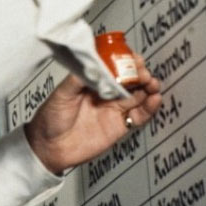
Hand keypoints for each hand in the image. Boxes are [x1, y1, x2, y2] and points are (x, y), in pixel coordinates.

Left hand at [24, 55, 161, 174]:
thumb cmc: (51, 117)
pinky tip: (155, 100)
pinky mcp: (120, 126)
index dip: (125, 61)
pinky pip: (139, 115)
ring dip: (148, 88)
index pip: (114, 66)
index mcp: (92, 81)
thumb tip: (95, 64)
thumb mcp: (62, 94)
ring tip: (152, 84)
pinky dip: (149, 107)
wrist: (50, 147)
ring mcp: (114, 108)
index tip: (134, 58)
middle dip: (140, 73)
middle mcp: (106, 92)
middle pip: (129, 79)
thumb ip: (79, 79)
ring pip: (138, 95)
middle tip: (144, 73)